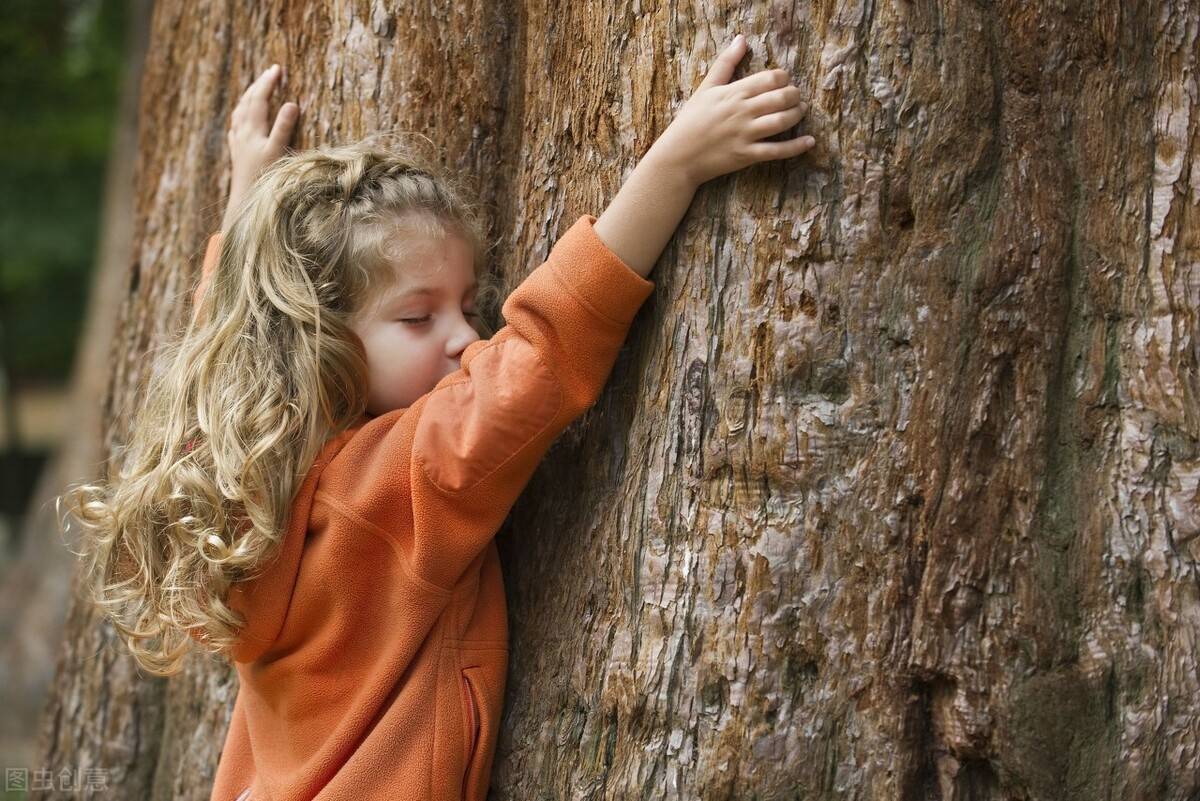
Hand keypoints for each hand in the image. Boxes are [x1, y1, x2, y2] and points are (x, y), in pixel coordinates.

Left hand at [221, 64, 298, 229]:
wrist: (245, 200)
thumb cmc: (264, 178)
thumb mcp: (277, 151)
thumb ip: (284, 127)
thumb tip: (292, 103)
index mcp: (251, 129)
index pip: (259, 98)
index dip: (268, 82)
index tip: (277, 69)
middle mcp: (241, 132)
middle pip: (248, 101)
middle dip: (259, 85)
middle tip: (271, 72)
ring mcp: (237, 142)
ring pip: (240, 111)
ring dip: (249, 97)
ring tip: (257, 88)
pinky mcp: (237, 152)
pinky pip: (236, 125)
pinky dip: (242, 114)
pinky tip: (243, 118)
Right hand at [647, 35, 814, 186]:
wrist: (678, 156)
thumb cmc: (690, 121)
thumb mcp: (706, 88)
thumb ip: (726, 63)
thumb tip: (741, 39)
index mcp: (734, 92)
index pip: (771, 78)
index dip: (784, 78)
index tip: (784, 82)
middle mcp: (743, 111)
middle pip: (781, 97)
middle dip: (794, 95)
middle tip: (795, 97)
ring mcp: (746, 134)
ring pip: (782, 121)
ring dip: (797, 114)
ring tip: (800, 111)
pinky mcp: (747, 155)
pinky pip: (777, 151)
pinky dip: (796, 147)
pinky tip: (809, 141)